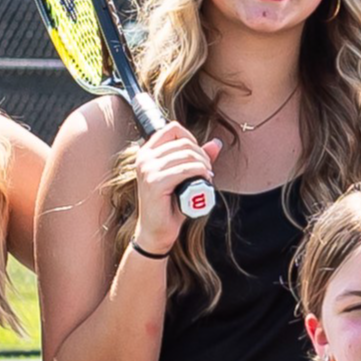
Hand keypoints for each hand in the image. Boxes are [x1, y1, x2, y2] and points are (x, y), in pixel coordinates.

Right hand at [127, 124, 221, 251]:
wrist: (157, 231)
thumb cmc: (170, 204)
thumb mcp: (184, 177)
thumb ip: (197, 158)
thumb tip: (216, 143)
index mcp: (146, 152)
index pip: (172, 129)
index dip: (191, 138)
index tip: (199, 157)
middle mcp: (143, 158)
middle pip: (183, 142)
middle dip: (202, 155)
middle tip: (208, 171)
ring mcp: (147, 170)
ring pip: (186, 154)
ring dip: (203, 165)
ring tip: (207, 178)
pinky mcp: (154, 183)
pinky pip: (185, 170)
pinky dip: (199, 173)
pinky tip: (204, 182)